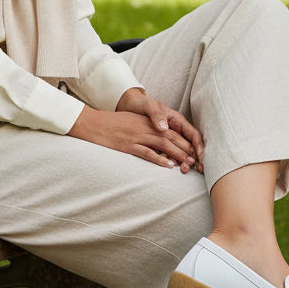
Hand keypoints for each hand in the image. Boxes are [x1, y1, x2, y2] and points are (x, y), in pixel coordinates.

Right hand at [69, 88, 203, 172]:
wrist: (92, 123)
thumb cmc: (111, 125)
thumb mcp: (131, 124)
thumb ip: (146, 131)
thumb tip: (160, 145)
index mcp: (147, 122)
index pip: (170, 131)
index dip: (184, 141)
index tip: (194, 151)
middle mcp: (145, 128)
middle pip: (170, 138)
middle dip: (185, 149)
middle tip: (196, 160)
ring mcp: (136, 136)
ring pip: (162, 145)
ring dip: (177, 154)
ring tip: (188, 163)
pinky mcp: (128, 145)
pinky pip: (146, 152)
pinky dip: (159, 159)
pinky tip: (168, 165)